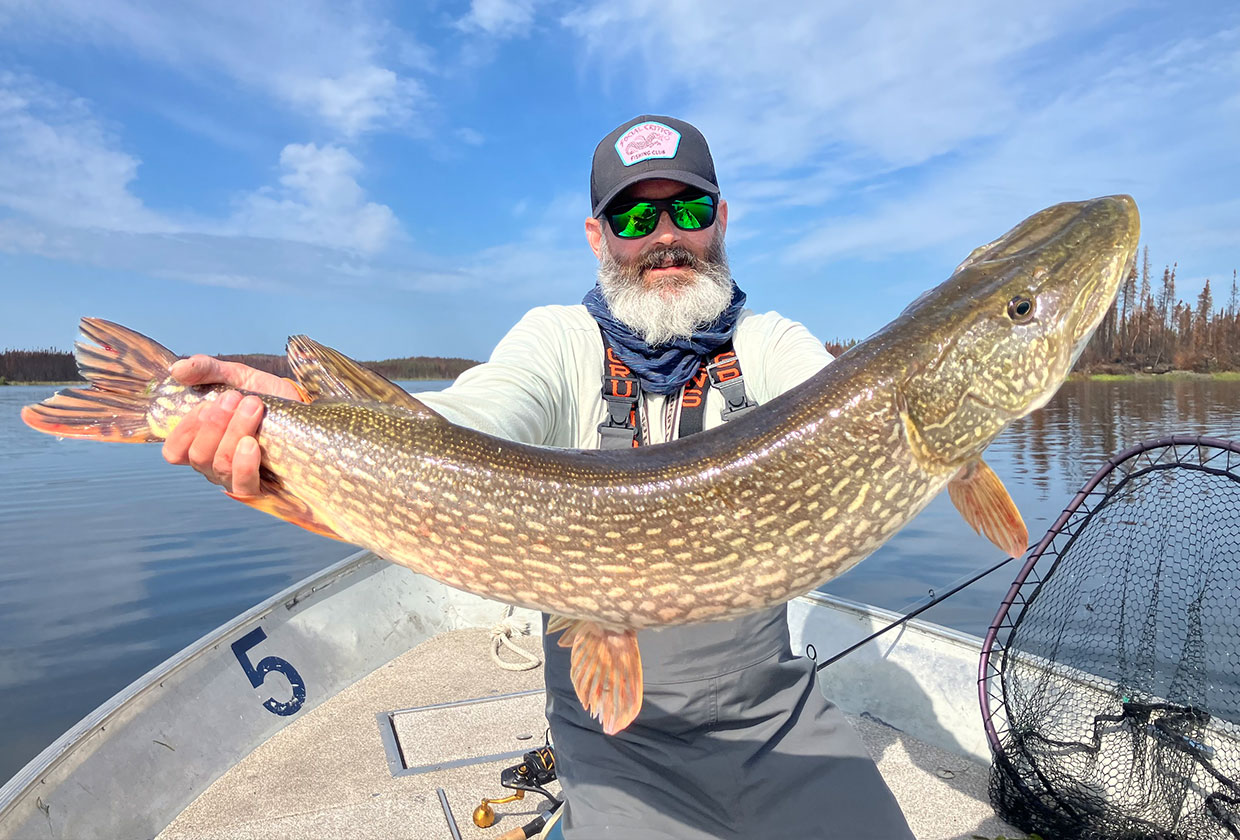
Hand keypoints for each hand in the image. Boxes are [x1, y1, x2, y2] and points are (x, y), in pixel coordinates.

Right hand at [161, 356, 301, 494]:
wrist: (302, 405)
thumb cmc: (262, 394)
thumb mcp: (234, 375)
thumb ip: (204, 369)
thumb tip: (177, 369)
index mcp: (200, 443)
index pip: (175, 451)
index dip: (185, 430)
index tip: (205, 404)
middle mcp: (213, 465)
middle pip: (199, 456)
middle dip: (214, 423)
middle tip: (235, 396)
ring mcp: (236, 477)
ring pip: (221, 465)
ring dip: (234, 432)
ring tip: (252, 405)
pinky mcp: (262, 486)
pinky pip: (244, 484)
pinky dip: (244, 463)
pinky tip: (252, 443)